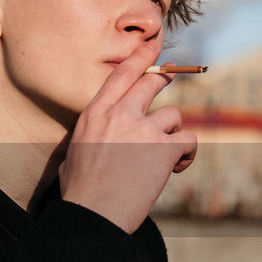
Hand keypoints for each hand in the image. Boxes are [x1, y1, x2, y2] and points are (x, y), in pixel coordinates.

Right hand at [59, 41, 197, 232]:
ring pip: (172, 116)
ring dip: (171, 134)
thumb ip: (87, 139)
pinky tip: (176, 168)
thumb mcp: (72, 155)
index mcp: (95, 114)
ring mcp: (144, 129)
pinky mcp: (164, 148)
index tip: (153, 46)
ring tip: (165, 158)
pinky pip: (189, 141)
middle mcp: (120, 114)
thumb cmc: (80, 193)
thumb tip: (86, 145)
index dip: (140, 57)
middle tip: (172, 76)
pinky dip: (186, 154)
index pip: (121, 75)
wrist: (94, 215)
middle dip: (165, 78)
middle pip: (151, 83)